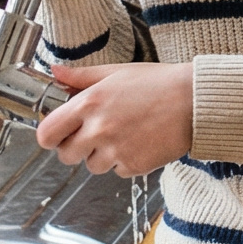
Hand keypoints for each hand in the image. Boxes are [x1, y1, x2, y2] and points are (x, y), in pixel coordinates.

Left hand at [36, 62, 193, 176]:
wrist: (195, 101)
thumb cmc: (159, 83)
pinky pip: (117, 171)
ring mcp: (116, 150)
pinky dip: (125, 161)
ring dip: (101, 156)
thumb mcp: (117, 72)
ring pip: (91, 166)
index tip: (58, 133)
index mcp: (90, 103)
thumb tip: (55, 73)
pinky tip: (139, 142)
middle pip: (66, 155)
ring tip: (123, 135)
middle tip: (94, 134)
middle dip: (76, 147)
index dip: (50, 135)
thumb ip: (81, 76)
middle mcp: (99, 129)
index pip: (47, 133)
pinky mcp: (134, 166)